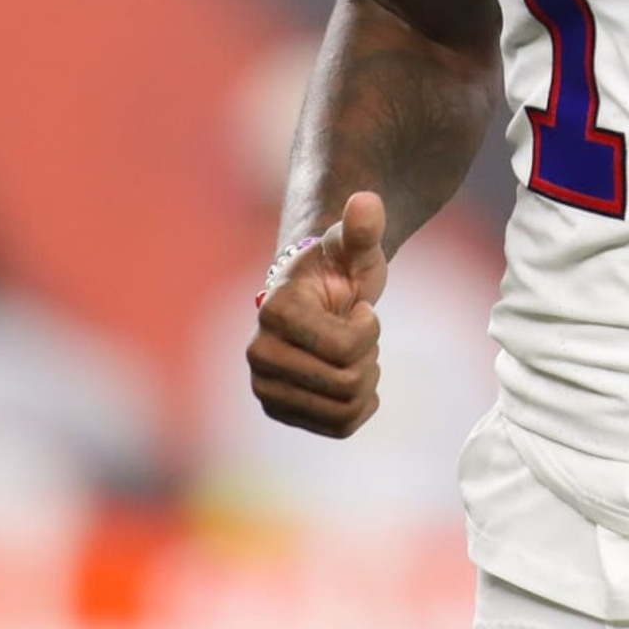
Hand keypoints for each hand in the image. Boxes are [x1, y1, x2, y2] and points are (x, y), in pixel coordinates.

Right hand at [247, 191, 388, 436]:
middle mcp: (259, 353)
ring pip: (345, 410)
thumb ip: (363, 228)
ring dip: (365, 379)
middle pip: (347, 383)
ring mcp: (264, 386)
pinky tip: (353, 376)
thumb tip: (366, 200)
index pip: (345, 349)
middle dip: (369, 355)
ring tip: (354, 351)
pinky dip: (359, 405)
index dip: (370, 328)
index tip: (361, 306)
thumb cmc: (340, 266)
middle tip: (359, 330)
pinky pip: (339, 427)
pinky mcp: (277, 410)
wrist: (319, 294)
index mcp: (274, 311)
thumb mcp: (356, 247)